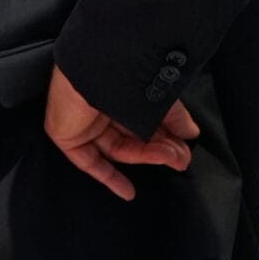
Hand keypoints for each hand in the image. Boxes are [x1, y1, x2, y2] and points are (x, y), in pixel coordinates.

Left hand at [45, 66, 199, 200]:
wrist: (96, 67)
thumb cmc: (124, 75)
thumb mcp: (156, 98)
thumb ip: (173, 117)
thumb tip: (191, 133)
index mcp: (115, 94)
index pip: (140, 121)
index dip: (163, 137)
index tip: (184, 148)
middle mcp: (98, 107)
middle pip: (131, 137)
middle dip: (159, 150)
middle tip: (181, 158)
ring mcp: (82, 121)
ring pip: (117, 148)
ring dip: (146, 156)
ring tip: (170, 157)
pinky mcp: (66, 135)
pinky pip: (88, 162)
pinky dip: (109, 177)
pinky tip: (128, 192)